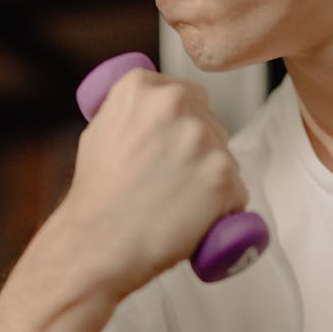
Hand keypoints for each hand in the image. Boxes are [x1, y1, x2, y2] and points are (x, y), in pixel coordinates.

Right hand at [60, 68, 249, 298]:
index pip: (187, 96)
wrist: (96, 244)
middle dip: (199, 153)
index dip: (182, 127)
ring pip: (225, 159)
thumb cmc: (96, 198)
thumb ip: (134, 112)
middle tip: (171, 184)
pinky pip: (237, 193)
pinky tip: (192, 221)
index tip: (170, 152)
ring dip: (211, 181)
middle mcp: (176, 104)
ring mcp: (204, 140)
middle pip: (210, 125)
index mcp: (142, 87)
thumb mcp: (99, 131)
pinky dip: (223, 210)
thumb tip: (157, 112)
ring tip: (176, 205)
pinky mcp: (223, 177)